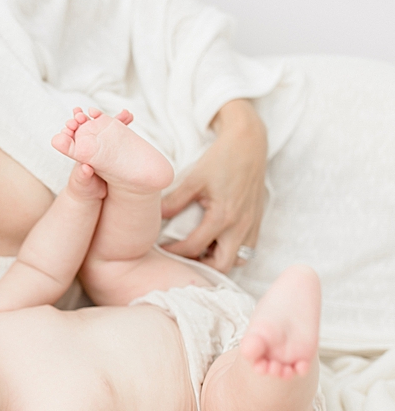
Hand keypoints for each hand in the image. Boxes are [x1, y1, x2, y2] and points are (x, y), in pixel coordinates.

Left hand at [160, 99, 267, 271]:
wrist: (249, 145)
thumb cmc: (221, 160)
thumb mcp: (193, 179)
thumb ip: (174, 201)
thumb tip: (154, 218)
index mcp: (223, 216)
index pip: (194, 247)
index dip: (174, 251)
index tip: (161, 247)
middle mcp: (240, 226)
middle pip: (222, 265)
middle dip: (200, 265)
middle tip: (182, 254)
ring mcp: (252, 226)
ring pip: (238, 260)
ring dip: (218, 260)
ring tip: (199, 250)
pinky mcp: (257, 222)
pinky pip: (247, 249)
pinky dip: (232, 251)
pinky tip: (215, 241)